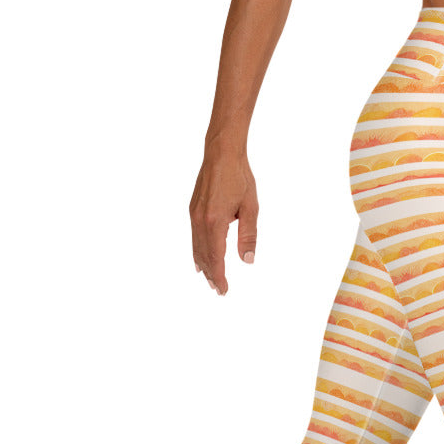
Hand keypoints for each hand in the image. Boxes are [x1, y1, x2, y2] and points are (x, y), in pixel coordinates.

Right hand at [189, 149, 258, 295]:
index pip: (216, 257)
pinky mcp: (193, 209)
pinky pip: (194, 236)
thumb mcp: (251, 208)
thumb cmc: (239, 178)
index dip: (220, 276)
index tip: (224, 290)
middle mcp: (200, 220)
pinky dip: (197, 251)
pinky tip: (199, 259)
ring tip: (209, 279)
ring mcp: (194, 214)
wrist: (221, 153)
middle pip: (204, 256)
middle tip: (219, 290)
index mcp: (215, 222)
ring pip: (196, 247)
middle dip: (211, 274)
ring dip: (203, 265)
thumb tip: (248, 261)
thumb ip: (248, 236)